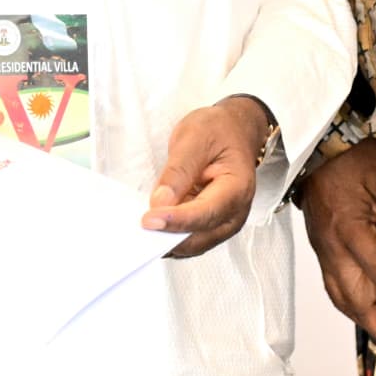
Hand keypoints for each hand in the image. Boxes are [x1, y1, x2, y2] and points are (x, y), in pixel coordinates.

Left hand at [144, 96, 271, 258]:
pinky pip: (189, 239)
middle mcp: (234, 212)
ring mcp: (223, 222)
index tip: (149, 220)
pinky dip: (169, 237)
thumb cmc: (219, 131)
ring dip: (167, 241)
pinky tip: (152, 227)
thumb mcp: (195, 138)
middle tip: (138, 231)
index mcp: (237, 188)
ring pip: (193, 244)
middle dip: (169, 238)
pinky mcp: (209, 225)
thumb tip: (161, 202)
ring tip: (140, 231)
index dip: (176, 220)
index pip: (205, 213)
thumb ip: (178, 171)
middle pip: (200, 237)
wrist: (234, 131)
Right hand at [297, 139, 375, 350]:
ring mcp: (323, 252)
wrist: (316, 150)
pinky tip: (370, 316)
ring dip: (367, 324)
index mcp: (350, 228)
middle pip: (355, 298)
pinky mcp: (321, 252)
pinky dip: (354, 308)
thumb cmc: (355, 159)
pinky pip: (335, 288)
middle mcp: (333, 248)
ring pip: (342, 299)